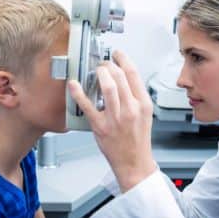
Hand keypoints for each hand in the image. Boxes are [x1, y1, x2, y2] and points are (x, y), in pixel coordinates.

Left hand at [68, 50, 155, 191]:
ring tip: (96, 71)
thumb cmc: (137, 140)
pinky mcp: (101, 126)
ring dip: (100, 74)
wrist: (134, 163)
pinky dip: (79, 93)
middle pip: (120, 77)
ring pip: (108, 87)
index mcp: (142, 104)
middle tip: (103, 64)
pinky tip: (74, 85)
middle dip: (109, 65)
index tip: (117, 54)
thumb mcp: (144, 114)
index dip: (123, 59)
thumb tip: (123, 78)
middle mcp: (131, 109)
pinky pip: (88, 106)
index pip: (133, 74)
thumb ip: (135, 96)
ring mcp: (116, 118)